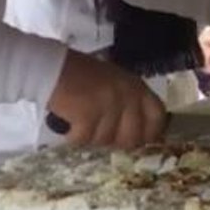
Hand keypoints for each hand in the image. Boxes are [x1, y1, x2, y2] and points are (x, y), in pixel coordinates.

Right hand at [46, 50, 166, 148]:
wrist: (52, 68)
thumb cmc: (81, 74)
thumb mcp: (115, 83)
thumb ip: (129, 103)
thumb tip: (139, 134)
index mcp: (136, 86)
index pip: (157, 116)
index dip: (151, 132)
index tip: (140, 140)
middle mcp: (127, 96)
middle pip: (133, 137)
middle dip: (116, 141)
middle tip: (100, 133)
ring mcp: (109, 106)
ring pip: (106, 140)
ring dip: (92, 136)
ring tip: (81, 120)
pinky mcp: (89, 116)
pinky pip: (85, 139)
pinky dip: (74, 136)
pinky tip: (70, 124)